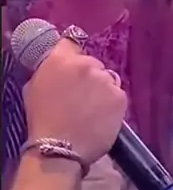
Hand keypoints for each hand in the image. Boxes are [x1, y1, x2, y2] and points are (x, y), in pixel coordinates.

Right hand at [23, 38, 126, 164]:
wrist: (60, 147)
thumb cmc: (42, 120)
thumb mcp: (35, 86)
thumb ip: (51, 70)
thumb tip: (61, 66)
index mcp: (61, 58)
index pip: (72, 41)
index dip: (74, 55)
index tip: (74, 67)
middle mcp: (85, 64)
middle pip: (92, 63)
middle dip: (89, 76)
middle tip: (81, 96)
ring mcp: (105, 80)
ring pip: (107, 79)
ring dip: (102, 89)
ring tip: (92, 110)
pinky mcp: (120, 97)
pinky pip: (117, 95)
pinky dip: (112, 104)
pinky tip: (101, 117)